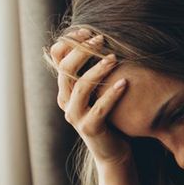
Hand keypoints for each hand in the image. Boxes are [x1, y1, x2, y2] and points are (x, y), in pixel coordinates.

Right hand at [48, 28, 131, 165]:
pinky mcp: (90, 128)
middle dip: (82, 51)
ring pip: (81, 87)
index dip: (69, 43)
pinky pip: (100, 108)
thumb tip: (101, 44)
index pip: (58, 60)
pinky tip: (125, 83)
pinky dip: (112, 94)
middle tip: (100, 39)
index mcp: (65, 90)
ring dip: (97, 70)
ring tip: (114, 58)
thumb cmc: (110, 120)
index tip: (87, 31)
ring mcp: (75, 116)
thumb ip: (95, 74)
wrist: (113, 153)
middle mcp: (65, 101)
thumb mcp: (99, 93)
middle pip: (66, 70)